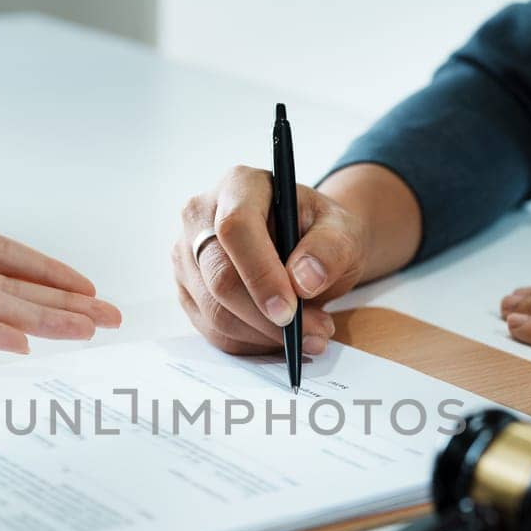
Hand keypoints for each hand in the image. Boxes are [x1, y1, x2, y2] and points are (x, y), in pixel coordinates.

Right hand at [172, 163, 419, 354]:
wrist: (306, 244)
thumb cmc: (321, 231)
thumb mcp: (343, 230)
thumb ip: (330, 249)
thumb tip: (303, 281)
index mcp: (239, 186)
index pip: (235, 230)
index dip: (261, 274)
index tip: (290, 310)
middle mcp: (201, 217)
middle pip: (220, 279)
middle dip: (267, 318)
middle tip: (314, 334)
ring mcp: (187, 256)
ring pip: (215, 313)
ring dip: (264, 336)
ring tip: (309, 334)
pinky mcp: (188, 291)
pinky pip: (213, 331)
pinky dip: (251, 343)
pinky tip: (280, 336)